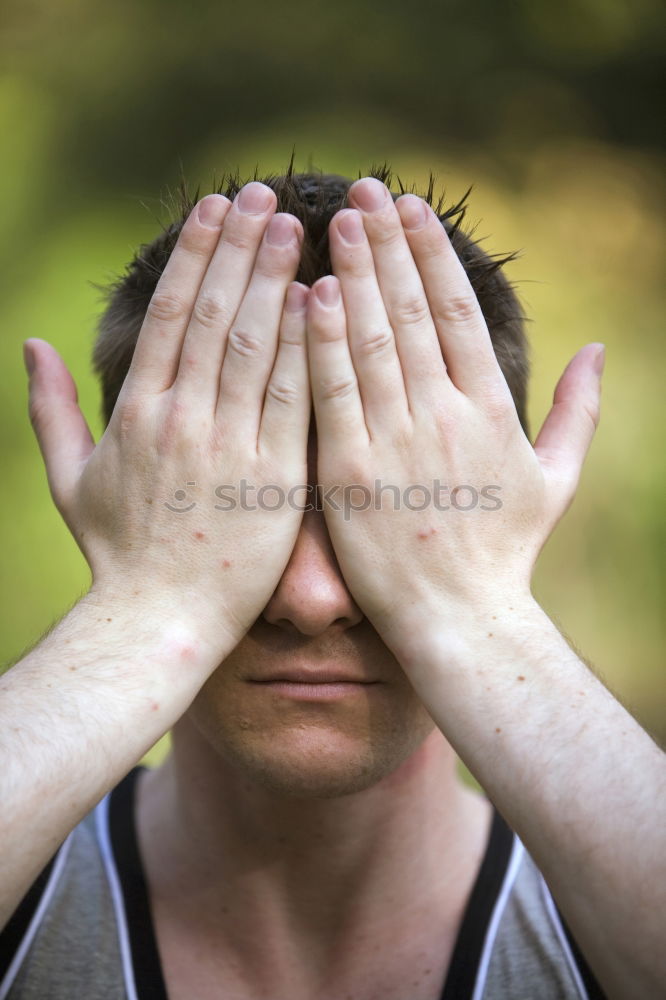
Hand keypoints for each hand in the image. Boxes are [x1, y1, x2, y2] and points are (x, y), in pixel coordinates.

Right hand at [24, 184, 309, 655]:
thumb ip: (49, 409)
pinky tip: (322, 304)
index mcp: (136, 413)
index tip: (215, 207)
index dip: (193, 254)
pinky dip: (304, 349)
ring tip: (297, 228)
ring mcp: (229, 449)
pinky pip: (292, 402)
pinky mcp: (275, 481)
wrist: (161, 622)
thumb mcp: (68, 479)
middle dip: (238, 249)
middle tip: (264, 194)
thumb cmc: (117, 554)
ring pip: (253, 347)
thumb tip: (32, 343)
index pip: (167, 314)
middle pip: (212, 315)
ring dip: (274, 281)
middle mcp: (180, 420)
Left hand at [306, 177, 603, 655]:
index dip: (432, 255)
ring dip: (354, 276)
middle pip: (412, 312)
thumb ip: (579, 411)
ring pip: (372, 341)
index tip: (411, 210)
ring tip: (334, 222)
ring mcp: (396, 443)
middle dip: (387, 245)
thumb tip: (601, 349)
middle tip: (362, 191)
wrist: (461, 620)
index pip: (459, 312)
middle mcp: (445, 416)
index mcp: (492, 410)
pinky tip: (307, 296)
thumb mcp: (557, 479)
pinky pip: (333, 395)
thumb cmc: (507, 553)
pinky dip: (321, 343)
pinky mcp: (350, 474)